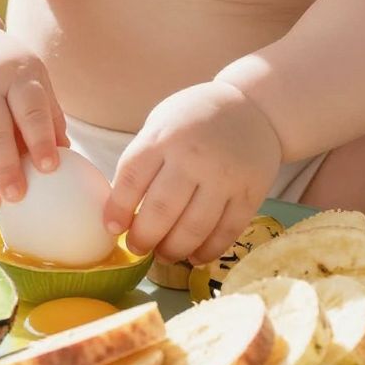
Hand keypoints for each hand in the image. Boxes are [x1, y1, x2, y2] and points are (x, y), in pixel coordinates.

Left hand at [104, 82, 282, 263]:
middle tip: (138, 247)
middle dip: (144, 238)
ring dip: (174, 249)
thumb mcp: (161, 125)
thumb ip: (143, 161)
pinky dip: (208, 250)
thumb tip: (121, 210)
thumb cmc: (195, 120)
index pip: (132, 180)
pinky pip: (227, 231)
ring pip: (194, 228)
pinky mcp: (250, 193)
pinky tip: (195, 255)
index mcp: (164, 137)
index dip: (117, 210)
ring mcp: (224, 177)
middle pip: (161, 211)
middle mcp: (193, 157)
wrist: (252, 108)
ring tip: (164, 254)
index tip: (112, 228)